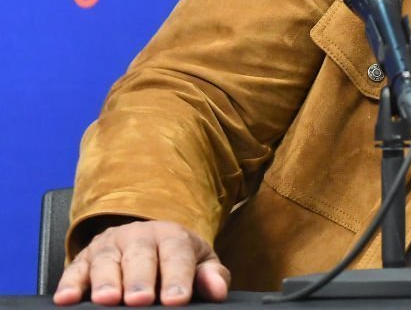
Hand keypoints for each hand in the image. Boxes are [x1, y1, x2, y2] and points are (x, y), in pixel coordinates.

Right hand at [53, 220, 229, 305]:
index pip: (176, 255)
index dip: (177, 277)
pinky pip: (75, 269)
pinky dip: (70, 283)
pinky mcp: (84, 259)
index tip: (176, 299)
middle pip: (139, 256)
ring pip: (106, 260)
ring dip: (105, 280)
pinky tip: (66, 299)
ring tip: (107, 300)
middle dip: (140, 279)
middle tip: (140, 300)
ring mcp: (110, 246)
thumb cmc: (176, 259)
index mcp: (171, 236)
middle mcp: (139, 236)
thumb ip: (211, 275)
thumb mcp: (199, 262)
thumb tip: (217, 289)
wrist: (148, 239)